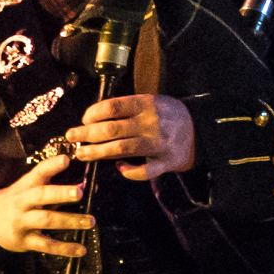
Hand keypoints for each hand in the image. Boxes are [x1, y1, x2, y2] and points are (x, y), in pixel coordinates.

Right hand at [0, 153, 98, 260]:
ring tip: (90, 221)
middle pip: (41, 196)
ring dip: (69, 221)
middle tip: (79, 192)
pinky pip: (46, 245)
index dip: (51, 166)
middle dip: (60, 193)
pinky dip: (65, 249)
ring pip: (46, 220)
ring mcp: (22, 222)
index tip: (66, 159)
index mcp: (25, 187)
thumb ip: (53, 187)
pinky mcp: (24, 241)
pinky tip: (81, 250)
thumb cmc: (18, 201)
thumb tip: (86, 185)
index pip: (38, 173)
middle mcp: (23, 203)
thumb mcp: (28, 189)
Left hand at [66, 91, 197, 175]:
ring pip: (120, 149)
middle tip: (72, 137)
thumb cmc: (170, 115)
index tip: (83, 120)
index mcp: (147, 104)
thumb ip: (129, 108)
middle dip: (87, 134)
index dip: (93, 114)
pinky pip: (143, 170)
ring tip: (82, 154)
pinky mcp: (165, 162)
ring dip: (97, 152)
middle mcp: (151, 123)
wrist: (201, 130)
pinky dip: (129, 171)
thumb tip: (96, 118)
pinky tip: (119, 168)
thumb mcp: (153, 102)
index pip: (113, 107)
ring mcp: (158, 143)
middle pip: (111, 129)